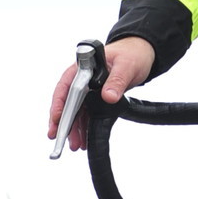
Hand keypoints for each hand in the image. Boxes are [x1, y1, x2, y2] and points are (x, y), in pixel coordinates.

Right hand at [48, 37, 155, 151]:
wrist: (139, 54)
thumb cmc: (130, 53)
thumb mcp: (126, 66)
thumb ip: (117, 80)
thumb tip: (108, 97)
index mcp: (83, 67)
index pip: (66, 86)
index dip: (59, 103)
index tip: (57, 118)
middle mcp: (81, 79)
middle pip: (66, 101)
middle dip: (62, 121)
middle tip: (57, 137)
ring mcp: (87, 89)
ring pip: (75, 110)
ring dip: (73, 128)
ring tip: (74, 145)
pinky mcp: (95, 97)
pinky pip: (86, 113)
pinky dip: (83, 126)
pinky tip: (83, 139)